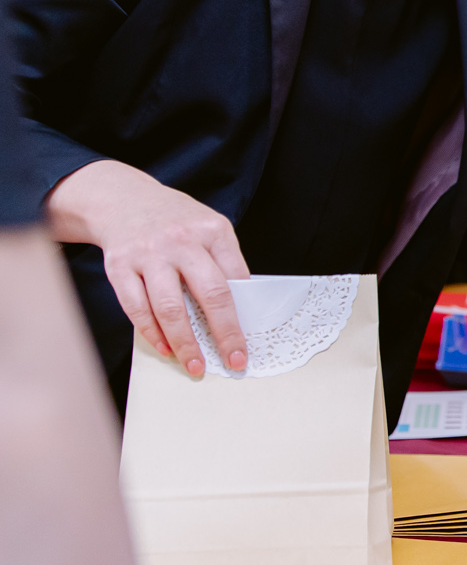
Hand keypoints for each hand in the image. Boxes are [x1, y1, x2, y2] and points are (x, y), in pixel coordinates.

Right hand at [43, 160, 250, 375]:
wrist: (123, 199)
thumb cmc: (175, 221)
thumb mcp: (208, 228)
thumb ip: (223, 262)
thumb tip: (239, 310)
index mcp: (213, 231)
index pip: (237, 278)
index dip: (245, 314)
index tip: (249, 343)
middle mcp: (182, 241)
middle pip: (210, 293)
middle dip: (224, 333)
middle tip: (233, 361)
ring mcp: (148, 254)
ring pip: (169, 307)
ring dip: (184, 342)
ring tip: (194, 365)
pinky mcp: (119, 266)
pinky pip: (136, 307)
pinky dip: (151, 332)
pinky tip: (165, 348)